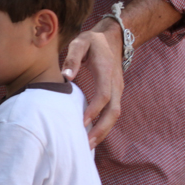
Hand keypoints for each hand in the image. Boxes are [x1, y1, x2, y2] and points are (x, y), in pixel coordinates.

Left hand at [62, 22, 122, 148]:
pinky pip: (112, 112)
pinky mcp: (115, 93)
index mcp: (106, 73)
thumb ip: (73, 57)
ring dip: (104, 130)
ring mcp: (118, 90)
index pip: (104, 95)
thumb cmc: (92, 41)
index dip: (94, 109)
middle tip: (87, 144)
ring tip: (88, 145)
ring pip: (115, 114)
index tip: (82, 122)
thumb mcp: (81, 42)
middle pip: (114, 111)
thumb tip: (66, 76)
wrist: (114, 39)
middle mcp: (116, 84)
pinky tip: (93, 135)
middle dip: (102, 129)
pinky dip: (105, 125)